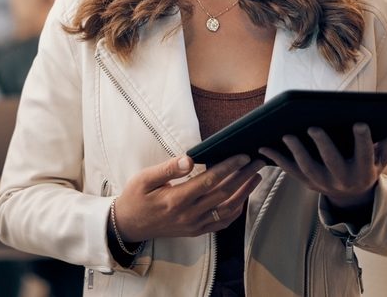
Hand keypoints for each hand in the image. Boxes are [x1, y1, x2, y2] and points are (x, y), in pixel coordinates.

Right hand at [112, 154, 264, 242]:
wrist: (128, 225)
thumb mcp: (144, 178)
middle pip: (224, 194)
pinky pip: (221, 222)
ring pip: (227, 209)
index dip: (229, 168)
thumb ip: (168, 169)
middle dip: (243, 177)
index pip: (210, 181)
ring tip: (255, 177)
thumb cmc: (135, 197)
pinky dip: (236, 210)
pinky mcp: (196, 230)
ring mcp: (194, 225)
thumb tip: (189, 159)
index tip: (243, 156)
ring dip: (244, 193)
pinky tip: (242, 198)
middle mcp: (189, 214)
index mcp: (176, 199)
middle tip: (258, 162)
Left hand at [259, 123, 386, 209]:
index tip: (360, 123)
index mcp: (363, 171)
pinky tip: (263, 147)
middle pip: (332, 162)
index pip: (365, 154)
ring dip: (296, 152)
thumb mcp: (380, 160)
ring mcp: (323, 183)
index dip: (363, 140)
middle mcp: (343, 180)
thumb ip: (386, 144)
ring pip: (308, 168)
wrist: (352, 197)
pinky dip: (277, 159)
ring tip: (287, 134)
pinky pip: (290, 171)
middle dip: (323, 145)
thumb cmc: (366, 168)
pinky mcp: (307, 183)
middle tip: (313, 127)